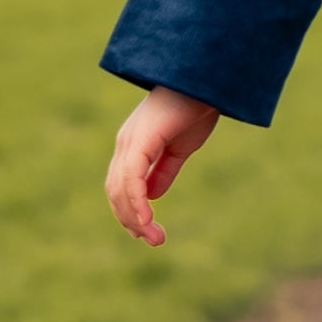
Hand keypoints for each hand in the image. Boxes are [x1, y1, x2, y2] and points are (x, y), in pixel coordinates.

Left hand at [104, 85, 220, 246]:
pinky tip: (147, 220)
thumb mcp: (181, 148)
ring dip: (135, 218)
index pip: (121, 186)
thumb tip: (153, 196)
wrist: (206, 81)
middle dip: (132, 221)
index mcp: (133, 146)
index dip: (131, 212)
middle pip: (116, 192)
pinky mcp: (140, 141)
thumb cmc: (196, 107)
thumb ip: (164, 170)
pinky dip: (136, 202)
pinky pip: (131, 179)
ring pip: (120, 189)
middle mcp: (125, 144)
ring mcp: (130, 142)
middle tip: (155, 240)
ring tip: (154, 237)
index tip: (149, 232)